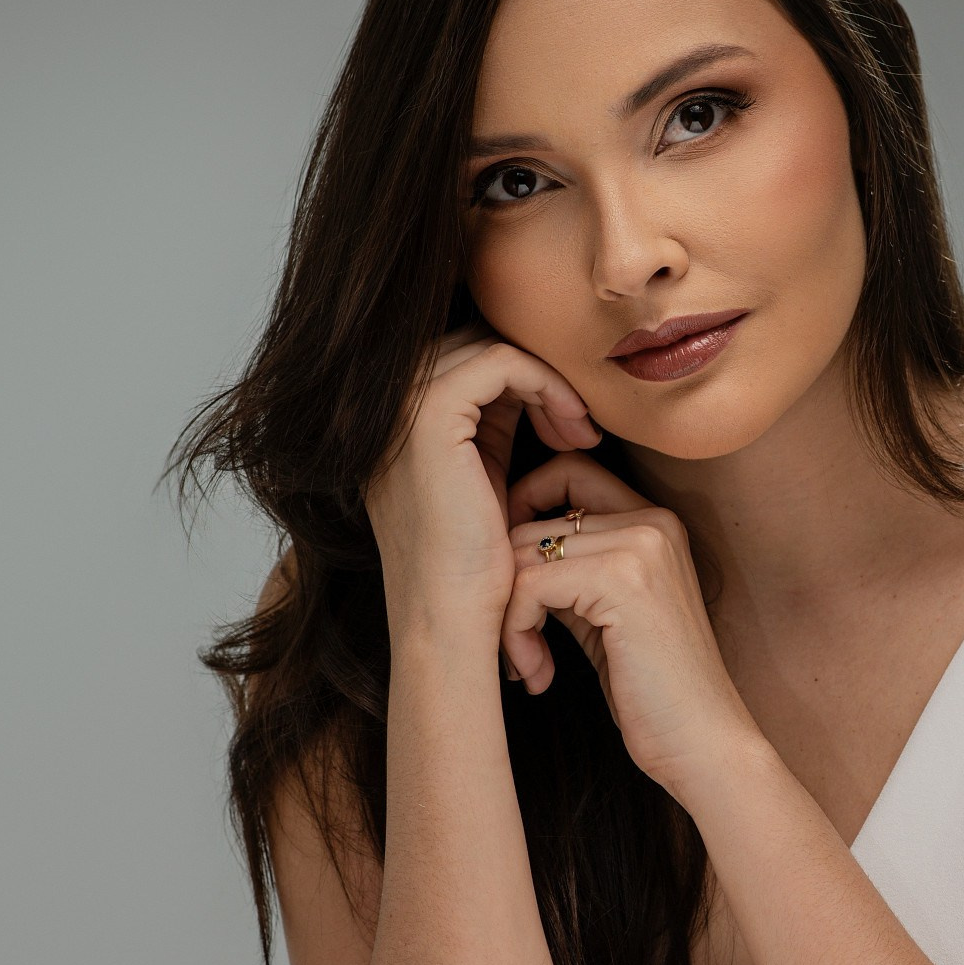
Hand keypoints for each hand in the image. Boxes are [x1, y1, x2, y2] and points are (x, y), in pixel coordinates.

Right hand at [364, 322, 602, 640]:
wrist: (451, 621)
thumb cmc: (475, 568)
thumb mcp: (481, 477)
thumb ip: (488, 426)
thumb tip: (530, 382)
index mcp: (392, 424)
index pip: (462, 358)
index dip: (522, 380)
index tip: (567, 426)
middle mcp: (384, 410)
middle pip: (473, 342)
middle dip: (534, 376)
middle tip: (578, 427)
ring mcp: (398, 409)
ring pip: (489, 346)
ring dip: (548, 381)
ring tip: (579, 433)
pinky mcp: (428, 415)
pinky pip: (501, 362)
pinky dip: (547, 386)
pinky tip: (573, 433)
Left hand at [503, 454, 762, 798]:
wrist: (704, 743)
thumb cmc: (653, 690)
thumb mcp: (607, 613)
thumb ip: (570, 569)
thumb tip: (499, 544)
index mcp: (656, 521)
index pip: (569, 472)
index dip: (524, 510)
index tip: (513, 576)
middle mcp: (652, 520)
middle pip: (532, 519)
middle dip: (505, 586)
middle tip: (516, 644)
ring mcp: (640, 545)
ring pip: (521, 552)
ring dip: (507, 617)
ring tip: (527, 662)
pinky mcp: (622, 579)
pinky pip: (529, 585)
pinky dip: (516, 633)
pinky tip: (537, 674)